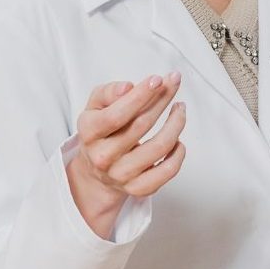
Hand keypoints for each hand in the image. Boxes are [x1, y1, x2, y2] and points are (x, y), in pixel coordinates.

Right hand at [67, 71, 186, 239]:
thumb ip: (108, 92)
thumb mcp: (95, 106)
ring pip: (159, 147)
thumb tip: (128, 87)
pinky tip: (178, 141)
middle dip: (162, 99)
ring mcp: (121, 175)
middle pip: (141, 125)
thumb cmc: (101, 129)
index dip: (140, 95)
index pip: (117, 114)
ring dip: (176, 123)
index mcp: (89, 133)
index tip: (158, 79)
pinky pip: (167, 171)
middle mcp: (103, 157)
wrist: (95, 170)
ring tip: (180, 109)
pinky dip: (179, 154)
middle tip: (174, 82)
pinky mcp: (138, 188)